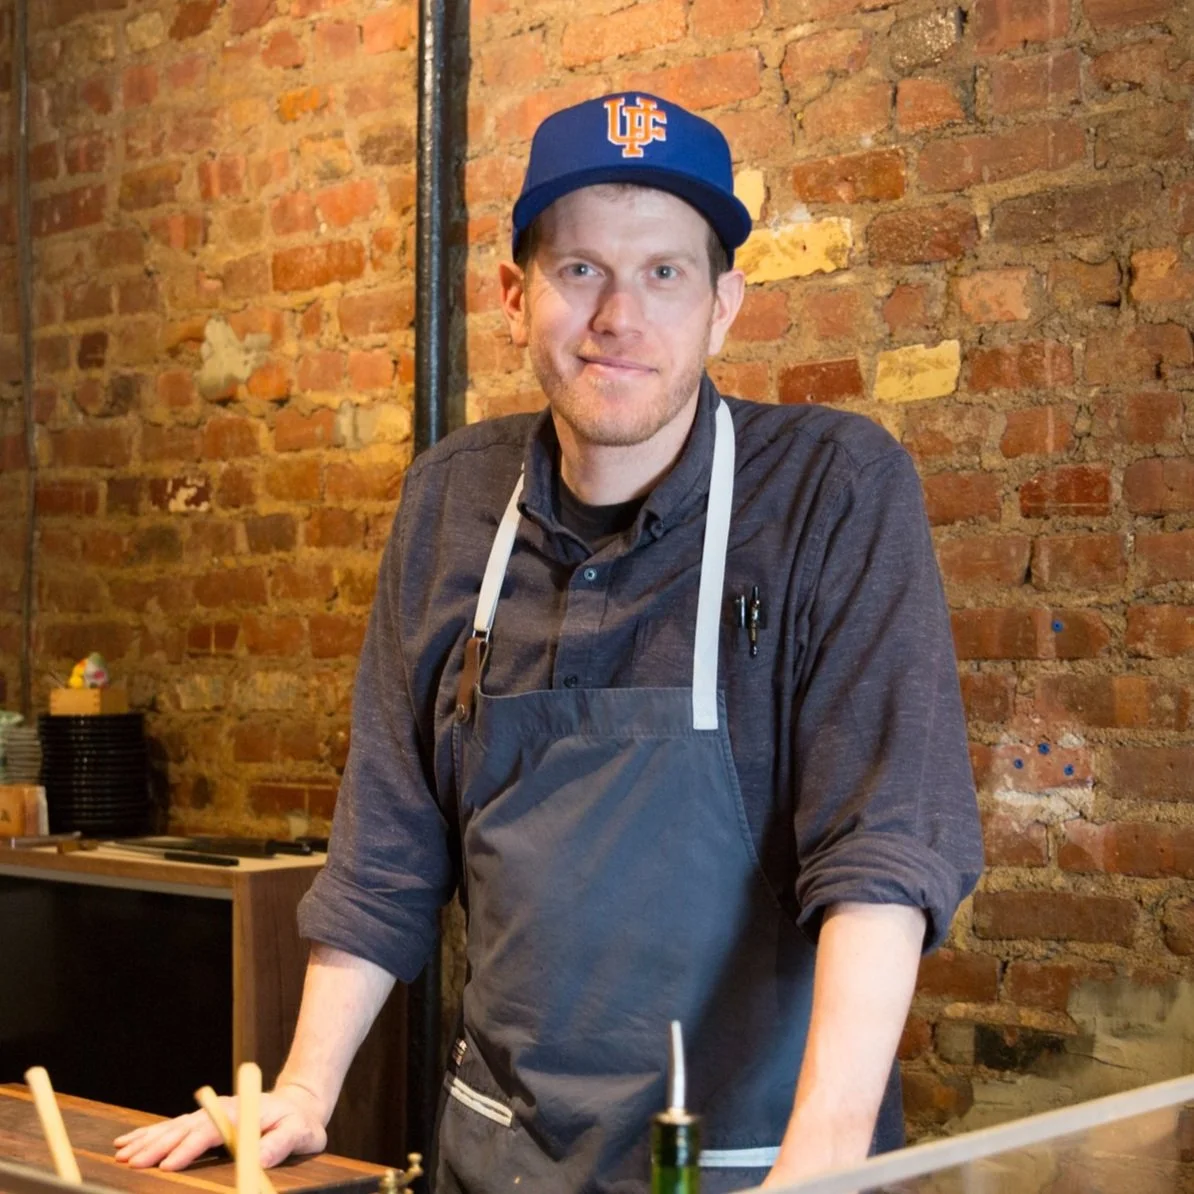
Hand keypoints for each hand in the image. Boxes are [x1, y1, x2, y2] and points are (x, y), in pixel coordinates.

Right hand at [113, 1083, 327, 1170]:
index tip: (168, 1165)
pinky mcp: (205, 1119)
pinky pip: (173, 1126)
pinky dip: (149, 1134)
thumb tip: (260, 1158)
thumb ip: (281, 1143)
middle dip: (157, 1146)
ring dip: (148, 1140)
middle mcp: (222, 1109)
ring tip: (122, 1154)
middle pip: (185, 1127)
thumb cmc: (299, 1123)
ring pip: (174, 1126)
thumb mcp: (300, 1133)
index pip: (210, 1131)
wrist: (298, 1105)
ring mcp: (211, 1112)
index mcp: (242, 1113)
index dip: (188, 1148)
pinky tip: (127, 1141)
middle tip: (132, 1163)